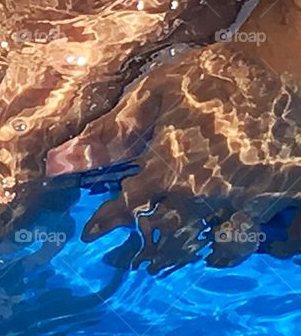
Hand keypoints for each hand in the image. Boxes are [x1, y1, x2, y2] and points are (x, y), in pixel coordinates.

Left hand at [47, 44, 300, 270]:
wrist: (292, 71)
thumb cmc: (217, 77)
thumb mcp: (157, 91)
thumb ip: (111, 130)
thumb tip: (58, 162)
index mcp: (169, 169)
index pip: (128, 207)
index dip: (106, 222)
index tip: (90, 235)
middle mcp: (202, 194)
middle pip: (169, 235)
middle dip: (149, 250)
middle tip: (137, 261)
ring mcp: (242, 202)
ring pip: (210, 244)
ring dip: (186, 257)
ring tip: (169, 263)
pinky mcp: (276, 200)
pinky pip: (258, 239)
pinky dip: (240, 251)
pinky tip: (227, 253)